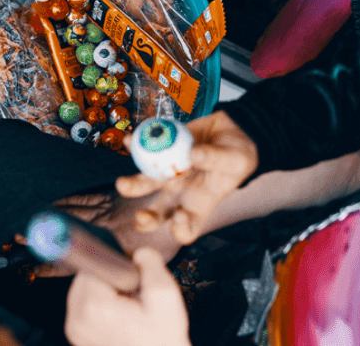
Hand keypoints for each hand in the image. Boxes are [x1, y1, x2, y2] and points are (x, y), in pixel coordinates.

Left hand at [64, 247, 190, 345]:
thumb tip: (139, 253)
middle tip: (132, 293)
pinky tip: (118, 316)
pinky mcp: (76, 336)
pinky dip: (97, 305)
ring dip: (102, 291)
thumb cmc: (161, 340)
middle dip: (108, 278)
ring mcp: (75, 330)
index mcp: (95, 307)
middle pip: (84, 276)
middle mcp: (77, 319)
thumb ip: (151, 267)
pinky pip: (81, 306)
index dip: (113, 263)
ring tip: (126, 306)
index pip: (91, 264)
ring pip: (81, 290)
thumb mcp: (166, 298)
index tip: (128, 273)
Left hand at [116, 111, 256, 243]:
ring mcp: (168, 173)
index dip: (180, 230)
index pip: (187, 229)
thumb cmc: (238, 154)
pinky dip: (134, 146)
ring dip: (131, 185)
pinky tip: (129, 141)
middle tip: (140, 216)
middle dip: (146, 219)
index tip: (179, 216)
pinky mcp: (162, 153)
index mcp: (199, 204)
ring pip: (144, 184)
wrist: (231, 130)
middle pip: (158, 213)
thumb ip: (215, 159)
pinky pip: (143, 150)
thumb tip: (192, 155)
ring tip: (122, 183)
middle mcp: (179, 193)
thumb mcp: (235, 159)